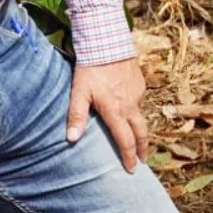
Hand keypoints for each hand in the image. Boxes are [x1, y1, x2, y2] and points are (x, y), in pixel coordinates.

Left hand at [67, 56, 147, 170]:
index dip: (128, 157)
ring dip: (139, 130)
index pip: (125, 141)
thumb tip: (71, 139)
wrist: (108, 42)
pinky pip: (138, 101)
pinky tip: (128, 109)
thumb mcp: (78, 92)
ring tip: (133, 137)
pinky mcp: (140, 84)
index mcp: (115, 111)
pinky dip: (135, 110)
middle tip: (141, 160)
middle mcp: (130, 106)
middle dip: (142, 149)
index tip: (131, 169)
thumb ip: (76, 115)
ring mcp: (137, 94)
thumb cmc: (90, 68)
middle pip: (141, 133)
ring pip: (140, 116)